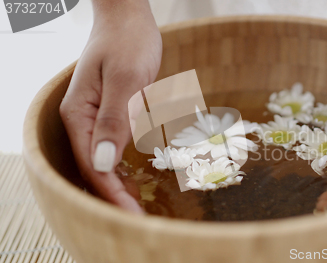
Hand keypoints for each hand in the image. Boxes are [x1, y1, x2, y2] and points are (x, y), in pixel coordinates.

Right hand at [60, 1, 161, 211]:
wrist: (129, 20)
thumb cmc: (127, 43)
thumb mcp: (124, 80)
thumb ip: (113, 120)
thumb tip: (102, 163)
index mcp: (79, 114)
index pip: (92, 163)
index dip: (109, 192)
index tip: (130, 214)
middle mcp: (83, 120)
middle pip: (95, 168)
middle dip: (114, 195)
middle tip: (138, 219)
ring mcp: (95, 118)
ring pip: (103, 162)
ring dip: (118, 185)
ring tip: (137, 207)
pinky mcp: (110, 115)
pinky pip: (112, 148)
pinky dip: (122, 168)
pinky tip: (132, 181)